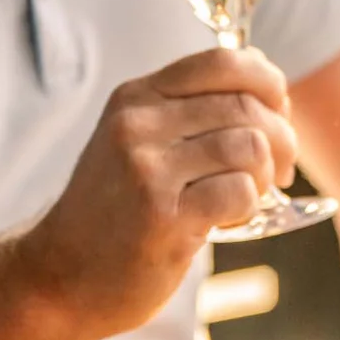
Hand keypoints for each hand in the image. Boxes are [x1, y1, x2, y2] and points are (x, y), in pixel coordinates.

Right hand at [19, 47, 297, 336]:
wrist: (59, 277)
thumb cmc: (114, 212)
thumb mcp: (137, 143)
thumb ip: (191, 110)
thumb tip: (265, 76)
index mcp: (136, 98)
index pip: (222, 62)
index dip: (267, 81)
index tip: (278, 111)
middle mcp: (138, 124)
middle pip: (245, 106)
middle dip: (281, 138)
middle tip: (280, 169)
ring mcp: (147, 170)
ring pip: (250, 146)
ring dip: (266, 175)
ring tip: (250, 195)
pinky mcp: (162, 217)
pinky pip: (240, 191)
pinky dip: (249, 206)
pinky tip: (228, 220)